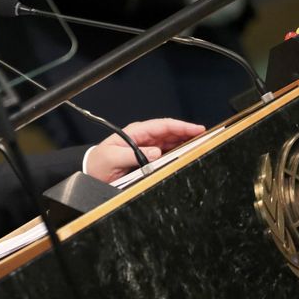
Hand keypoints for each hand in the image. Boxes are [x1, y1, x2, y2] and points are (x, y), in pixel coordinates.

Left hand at [86, 118, 205, 182]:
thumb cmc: (98, 163)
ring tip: (202, 146)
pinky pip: (166, 154)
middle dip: (189, 134)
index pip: (162, 126)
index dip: (181, 126)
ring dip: (186, 144)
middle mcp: (143, 138)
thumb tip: (155, 151)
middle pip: (171, 133)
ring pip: (171, 143)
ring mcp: (147, 148)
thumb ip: (131, 154)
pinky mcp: (148, 159)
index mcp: (135, 133)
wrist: (91, 172)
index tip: (197, 129)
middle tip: (207, 138)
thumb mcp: (111, 158)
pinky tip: (188, 156)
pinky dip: (178, 154)